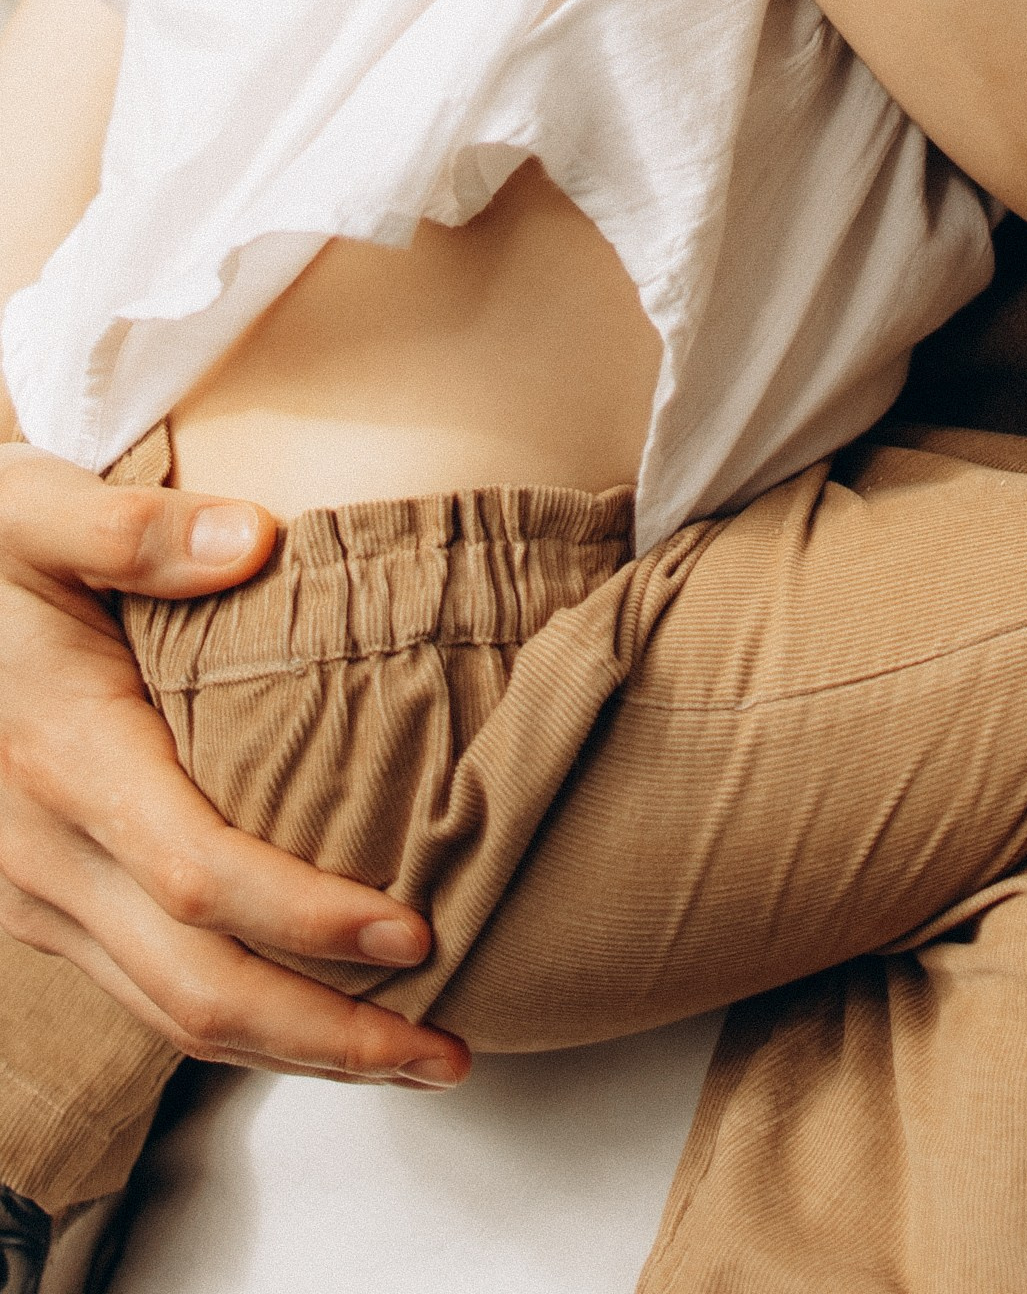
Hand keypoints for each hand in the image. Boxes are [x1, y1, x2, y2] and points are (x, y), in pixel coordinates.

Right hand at [0, 449, 461, 1083]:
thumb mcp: (35, 510)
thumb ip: (135, 528)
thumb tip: (253, 540)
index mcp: (62, 756)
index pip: (197, 875)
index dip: (306, 918)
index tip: (413, 934)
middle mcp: (45, 852)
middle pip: (193, 988)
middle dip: (325, 1035)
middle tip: (447, 1055)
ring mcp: (39, 894)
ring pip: (170, 1013)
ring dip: (294, 1049)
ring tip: (415, 1055)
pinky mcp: (49, 904)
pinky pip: (148, 989)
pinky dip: (243, 1020)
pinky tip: (325, 1011)